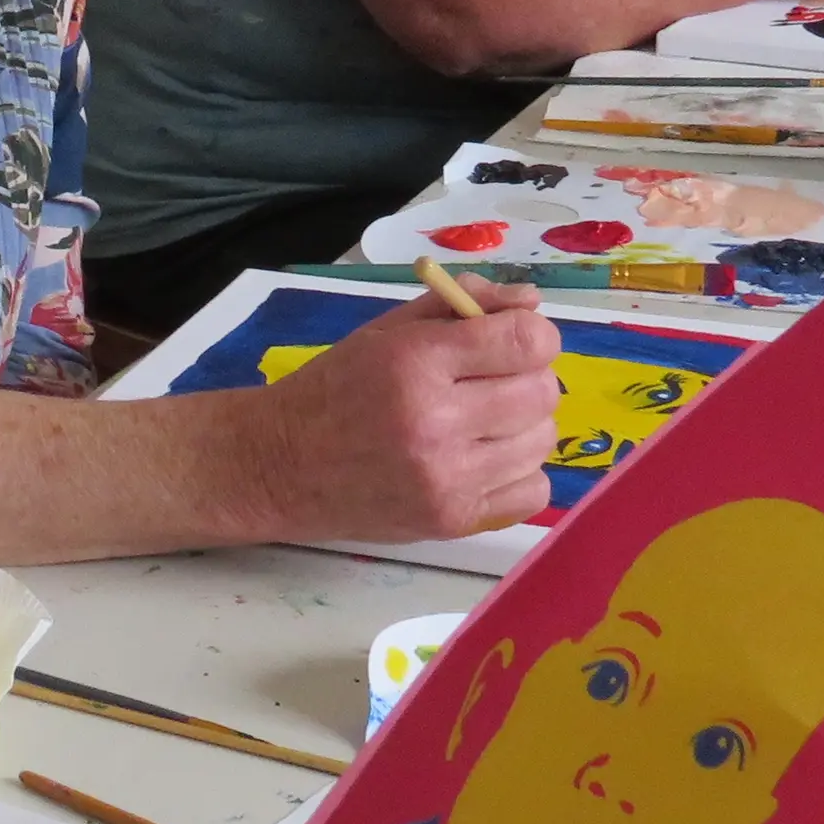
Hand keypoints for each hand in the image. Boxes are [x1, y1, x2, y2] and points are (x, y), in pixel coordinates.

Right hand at [253, 283, 560, 544]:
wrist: (281, 466)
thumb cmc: (336, 389)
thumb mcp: (388, 332)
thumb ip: (460, 306)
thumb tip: (530, 303)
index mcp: (415, 363)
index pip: (526, 342)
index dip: (532, 335)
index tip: (511, 341)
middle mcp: (434, 422)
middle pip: (542, 393)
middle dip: (527, 379)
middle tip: (492, 383)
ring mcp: (446, 479)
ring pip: (542, 441)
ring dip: (523, 427)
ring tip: (483, 424)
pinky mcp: (452, 521)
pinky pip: (533, 493)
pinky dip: (519, 474)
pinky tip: (484, 462)